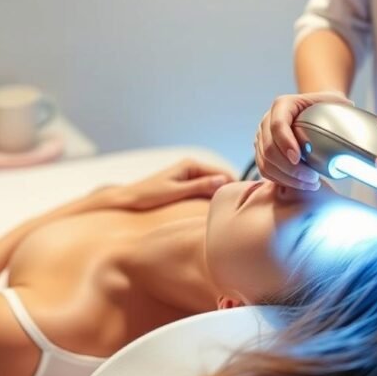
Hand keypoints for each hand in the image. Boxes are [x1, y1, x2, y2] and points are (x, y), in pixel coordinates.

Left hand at [112, 160, 234, 209]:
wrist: (128, 199)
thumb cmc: (148, 196)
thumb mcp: (176, 192)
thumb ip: (200, 186)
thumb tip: (222, 181)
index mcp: (190, 164)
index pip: (222, 174)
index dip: (235, 185)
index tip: (248, 198)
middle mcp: (191, 167)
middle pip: (220, 179)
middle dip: (230, 191)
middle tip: (244, 207)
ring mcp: (189, 176)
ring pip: (213, 186)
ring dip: (222, 196)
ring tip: (234, 211)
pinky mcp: (185, 185)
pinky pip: (205, 190)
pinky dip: (212, 198)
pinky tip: (218, 210)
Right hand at [254, 91, 353, 190]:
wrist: (312, 111)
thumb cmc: (323, 106)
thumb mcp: (334, 100)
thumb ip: (342, 105)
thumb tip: (352, 113)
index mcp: (283, 105)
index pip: (277, 125)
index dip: (286, 143)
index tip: (298, 158)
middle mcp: (267, 121)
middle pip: (269, 148)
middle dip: (290, 168)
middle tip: (312, 178)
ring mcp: (262, 138)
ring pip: (266, 163)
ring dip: (287, 178)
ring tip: (310, 183)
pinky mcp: (262, 153)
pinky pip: (266, 171)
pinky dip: (282, 180)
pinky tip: (300, 184)